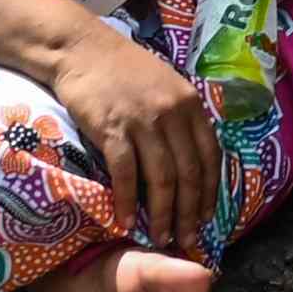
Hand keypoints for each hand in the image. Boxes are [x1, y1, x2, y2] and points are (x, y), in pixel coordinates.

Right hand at [39, 16, 231, 247]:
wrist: (82, 49)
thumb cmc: (122, 71)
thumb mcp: (165, 88)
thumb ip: (180, 120)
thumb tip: (191, 160)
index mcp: (191, 104)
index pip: (210, 155)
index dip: (210, 191)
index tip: (207, 219)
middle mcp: (173, 113)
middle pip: (188, 172)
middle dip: (190, 212)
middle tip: (187, 242)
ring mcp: (143, 121)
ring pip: (161, 178)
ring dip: (162, 214)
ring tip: (160, 239)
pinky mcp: (112, 128)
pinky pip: (124, 173)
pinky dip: (126, 201)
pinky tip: (125, 222)